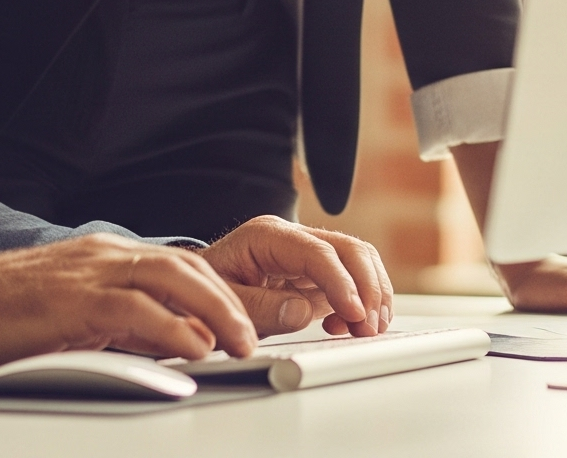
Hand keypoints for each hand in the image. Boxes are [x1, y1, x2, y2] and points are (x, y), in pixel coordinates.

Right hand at [0, 234, 258, 368]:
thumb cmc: (11, 312)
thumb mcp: (79, 311)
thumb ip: (123, 320)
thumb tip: (172, 342)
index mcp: (108, 256)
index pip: (179, 263)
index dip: (216, 291)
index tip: (240, 321)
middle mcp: (106, 255)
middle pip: (185, 266)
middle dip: (227, 300)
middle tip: (252, 336)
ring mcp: (91, 273)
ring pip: (170, 278)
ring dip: (213, 310)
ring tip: (238, 343)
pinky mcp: (75, 300)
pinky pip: (135, 309)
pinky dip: (171, 327)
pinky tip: (194, 347)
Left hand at [197, 215, 393, 336]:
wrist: (194, 291)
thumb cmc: (203, 294)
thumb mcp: (221, 304)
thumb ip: (259, 308)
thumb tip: (302, 312)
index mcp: (266, 236)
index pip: (316, 252)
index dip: (341, 282)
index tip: (355, 313)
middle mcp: (293, 238)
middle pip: (348, 248)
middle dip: (367, 288)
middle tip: (369, 327)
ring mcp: (308, 254)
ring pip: (359, 260)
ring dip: (372, 295)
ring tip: (367, 329)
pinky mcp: (316, 275)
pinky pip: (352, 280)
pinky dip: (362, 302)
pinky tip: (349, 325)